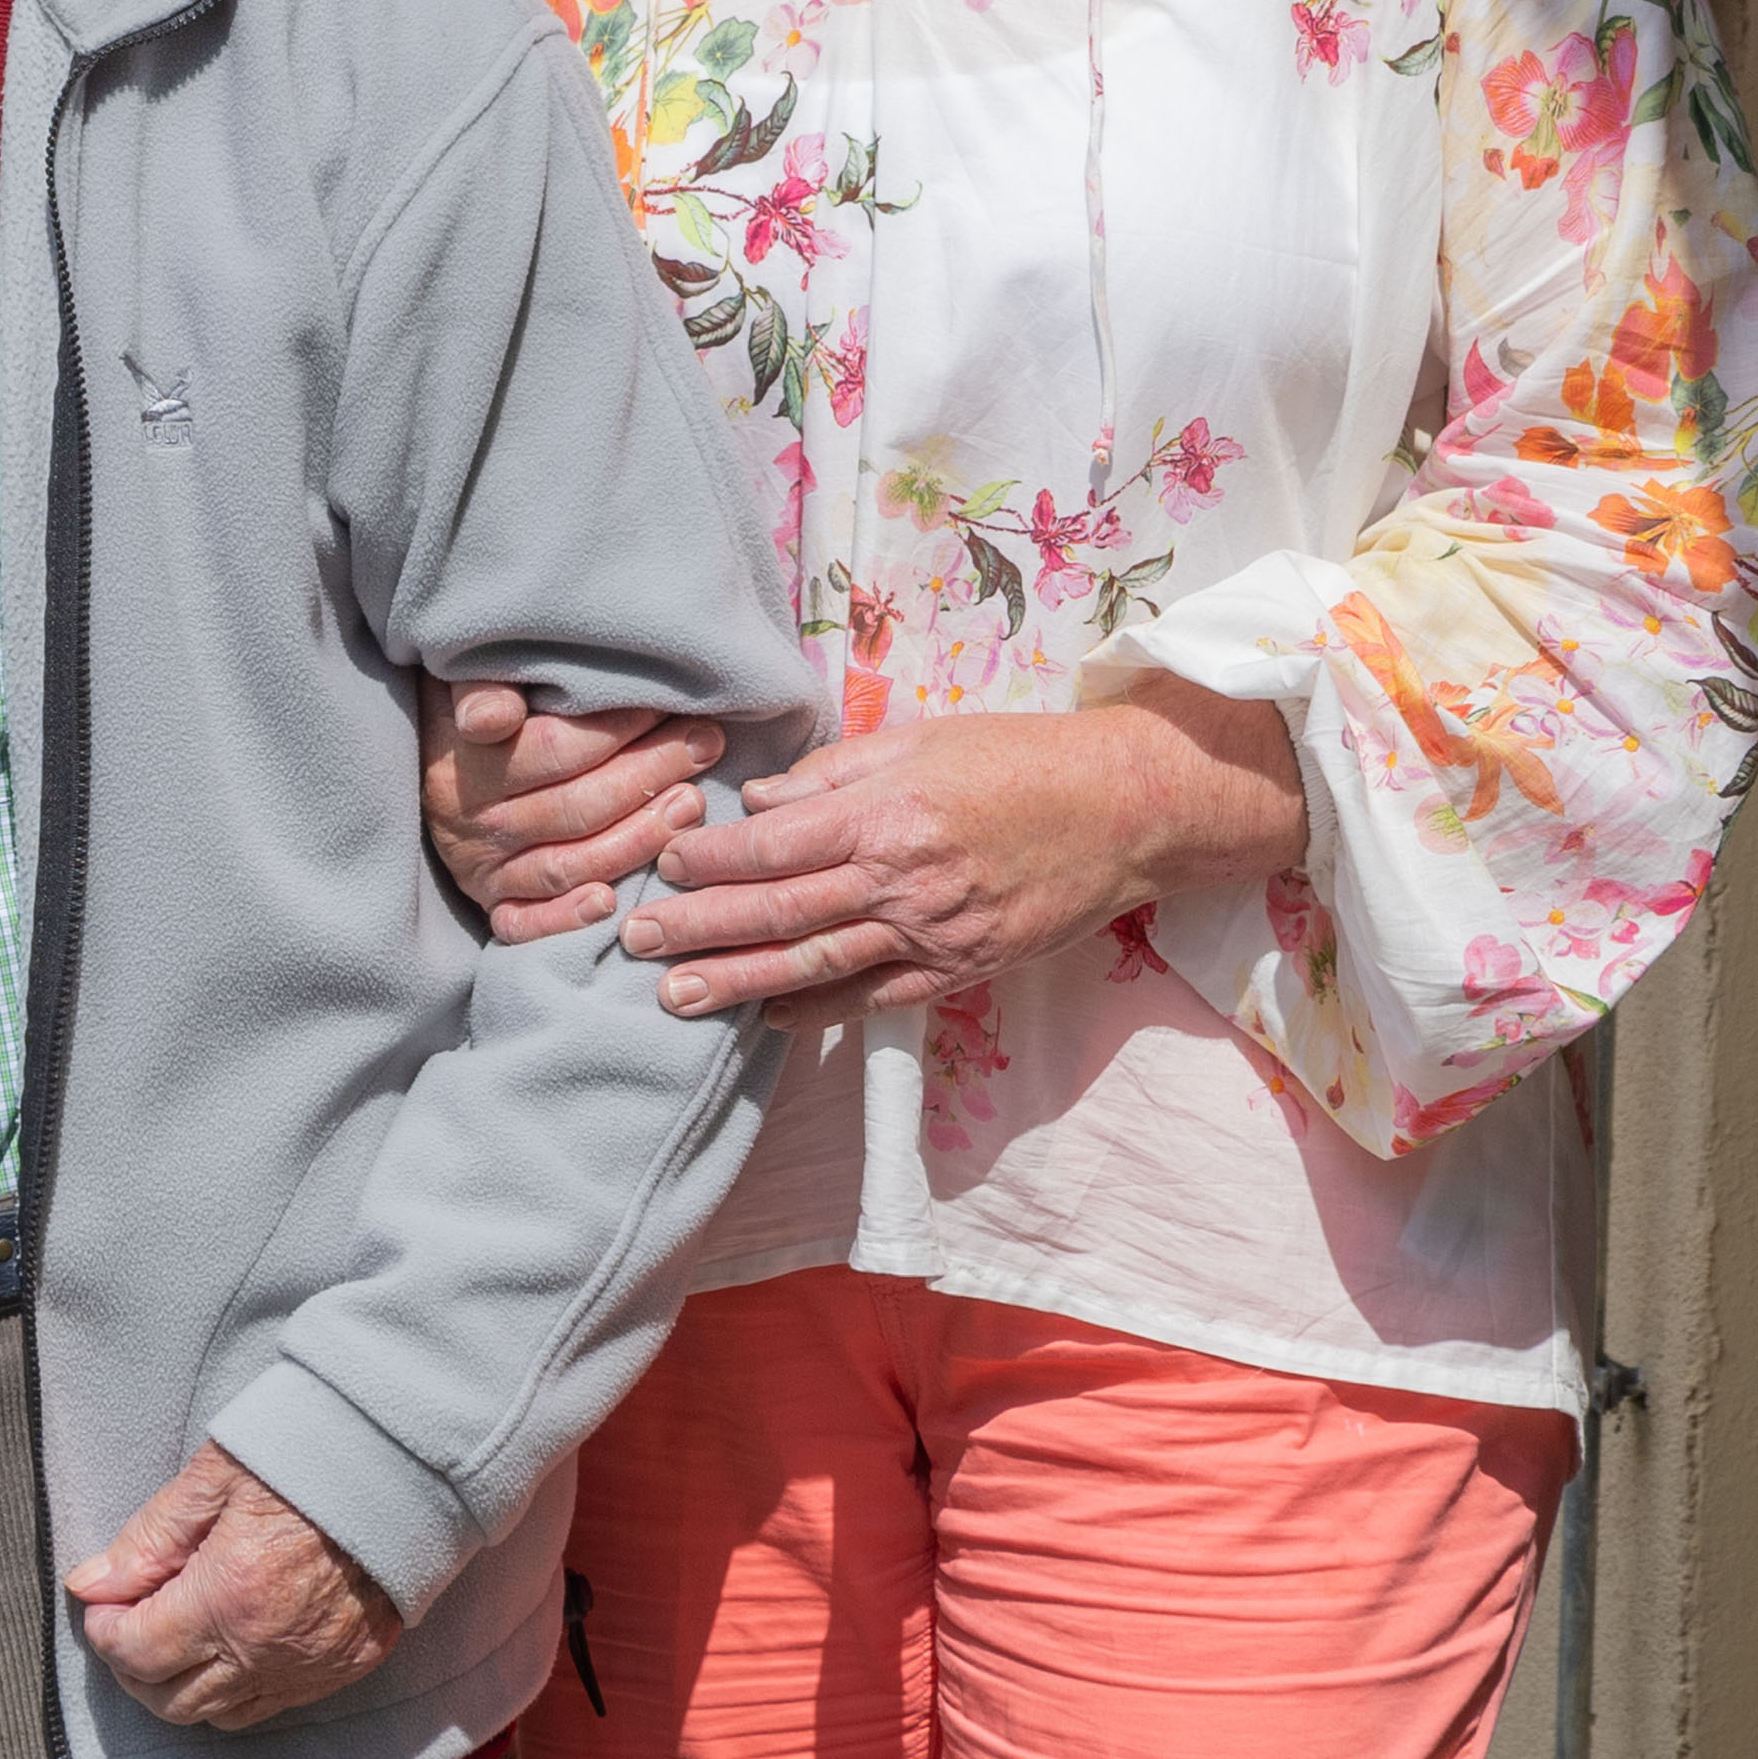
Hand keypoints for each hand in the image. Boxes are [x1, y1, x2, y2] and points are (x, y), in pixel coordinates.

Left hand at [67, 1445, 403, 1731]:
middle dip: (132, 1670)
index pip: (137, 1653)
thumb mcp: (214, 1479)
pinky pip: (271, 1705)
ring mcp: (311, 1667)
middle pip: (171, 1701)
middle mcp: (268, 1648)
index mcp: (229, 1597)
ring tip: (171, 1637)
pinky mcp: (346, 1668)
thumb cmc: (307, 1457)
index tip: (101, 1603)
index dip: (104, 1632)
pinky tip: (226, 1646)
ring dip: (181, 1687)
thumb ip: (148, 1539)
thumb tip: (89, 1584)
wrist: (407, 1466)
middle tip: (126, 1623)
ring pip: (220, 1715)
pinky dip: (234, 1689)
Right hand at [421, 677, 722, 938]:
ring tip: (692, 802)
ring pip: (569, 865)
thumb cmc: (475, 711)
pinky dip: (568, 917)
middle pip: (576, 808)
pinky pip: (527, 924)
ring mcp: (482, 870)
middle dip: (649, 775)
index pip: (553, 751)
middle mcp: (470, 824)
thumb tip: (495, 717)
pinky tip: (612, 901)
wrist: (435, 763)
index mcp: (464, 764)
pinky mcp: (492, 906)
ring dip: (639, 838)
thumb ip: (482, 688)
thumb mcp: (466, 683)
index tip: (668, 705)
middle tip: (703, 743)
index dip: (618, 730)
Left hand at [622, 681, 1305, 1022]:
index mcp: (883, 815)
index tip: (656, 861)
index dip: (706, 859)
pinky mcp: (960, 970)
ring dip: (738, 985)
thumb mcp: (919, 739)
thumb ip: (830, 773)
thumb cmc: (1018, 760)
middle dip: (696, 930)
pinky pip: (875, 999)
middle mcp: (900, 882)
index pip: (769, 847)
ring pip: (815, 967)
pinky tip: (770, 1020)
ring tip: (674, 999)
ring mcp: (931, 935)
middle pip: (778, 914)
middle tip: (633, 941)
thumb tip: (755, 803)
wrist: (1124, 811)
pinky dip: (819, 1012)